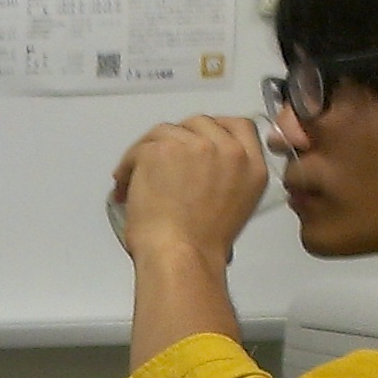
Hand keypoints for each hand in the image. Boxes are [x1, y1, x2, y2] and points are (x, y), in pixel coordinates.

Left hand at [110, 115, 270, 261]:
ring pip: (165, 131)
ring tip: (135, 180)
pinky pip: (140, 147)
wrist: (181, 254)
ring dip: (148, 152)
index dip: (213, 130)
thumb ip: (227, 175)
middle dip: (177, 140)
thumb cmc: (202, 244)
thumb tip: (201, 167)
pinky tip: (125, 187)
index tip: (195, 140)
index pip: (239, 126)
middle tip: (160, 162)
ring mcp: (196, 145)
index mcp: (252, 165)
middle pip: (199, 123)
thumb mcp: (236, 204)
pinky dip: (128, 165)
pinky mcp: (163, 148)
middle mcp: (229, 149)